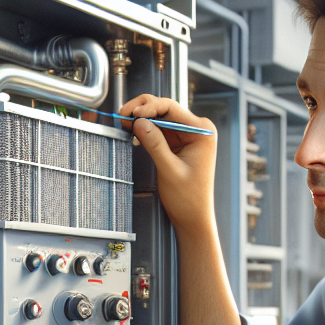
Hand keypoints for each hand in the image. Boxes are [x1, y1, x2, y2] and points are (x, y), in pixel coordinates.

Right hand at [119, 95, 216, 240]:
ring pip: (160, 117)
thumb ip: (154, 144)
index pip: (171, 108)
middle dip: (142, 111)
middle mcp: (197, 129)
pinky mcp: (178, 143)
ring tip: (124, 123)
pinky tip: (133, 132)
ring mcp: (187, 135)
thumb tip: (138, 122)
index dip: (148, 107)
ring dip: (142, 119)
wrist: (193, 217)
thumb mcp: (169, 170)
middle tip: (122, 116)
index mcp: (202, 132)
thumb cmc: (188, 199)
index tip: (131, 113)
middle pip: (164, 109)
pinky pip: (159, 129)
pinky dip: (146, 129)